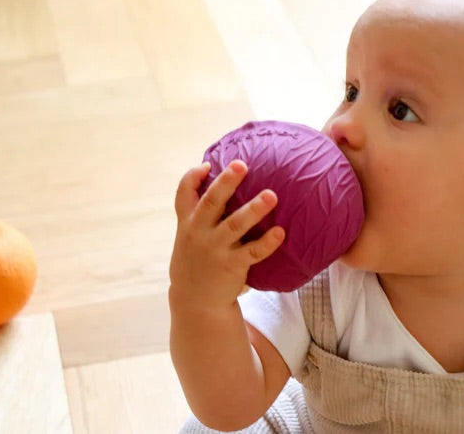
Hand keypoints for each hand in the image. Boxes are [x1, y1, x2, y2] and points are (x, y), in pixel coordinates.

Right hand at [169, 160, 284, 308]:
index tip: (208, 165)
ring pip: (235, 225)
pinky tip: (280, 232)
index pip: (183, 194)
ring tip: (271, 195)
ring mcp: (215, 249)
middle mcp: (199, 232)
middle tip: (241, 164)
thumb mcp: (189, 233)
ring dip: (253, 209)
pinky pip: (252, 252)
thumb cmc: (197, 257)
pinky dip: (267, 243)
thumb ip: (200, 210)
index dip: (193, 177)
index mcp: (188, 221)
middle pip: (211, 202)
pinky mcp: (231, 265)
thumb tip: (218, 177)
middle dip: (226, 182)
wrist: (195, 300)